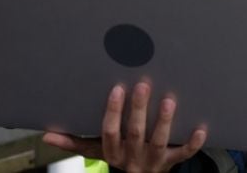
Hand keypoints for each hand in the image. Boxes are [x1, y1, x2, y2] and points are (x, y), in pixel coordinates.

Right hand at [42, 82, 206, 172]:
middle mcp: (132, 157)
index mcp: (113, 152)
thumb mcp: (95, 150)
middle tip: (144, 84)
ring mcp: (153, 161)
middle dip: (139, 110)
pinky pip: (183, 154)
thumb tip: (45, 135)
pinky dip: (192, 143)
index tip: (117, 88)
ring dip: (163, 122)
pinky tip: (201, 127)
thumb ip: (73, 141)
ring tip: (169, 101)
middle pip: (135, 134)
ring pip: (159, 143)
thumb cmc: (118, 155)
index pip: (110, 131)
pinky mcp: (171, 162)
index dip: (113, 112)